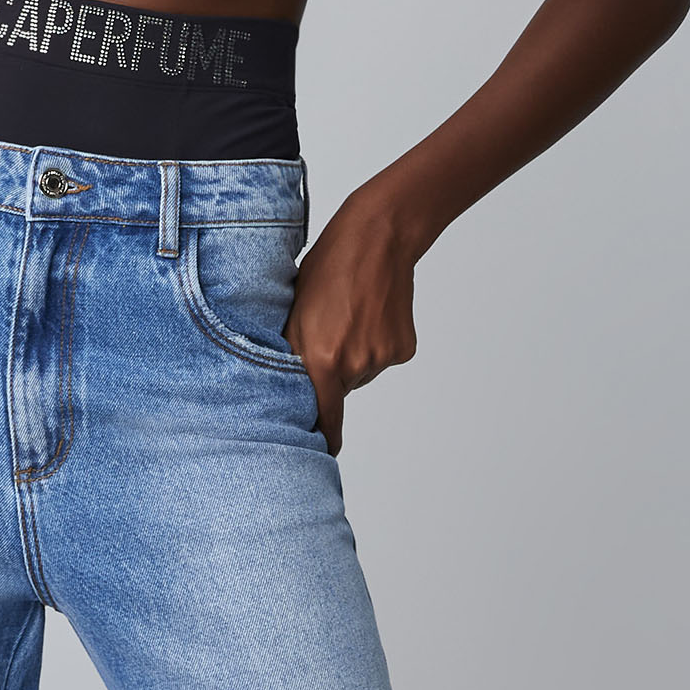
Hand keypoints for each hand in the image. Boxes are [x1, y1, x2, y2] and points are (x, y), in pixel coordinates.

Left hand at [284, 185, 422, 455]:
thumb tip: (285, 395)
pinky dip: (376, 344)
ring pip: (361, 373)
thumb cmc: (327, 269)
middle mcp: (356, 365)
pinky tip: (371, 314)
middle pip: (340, 391)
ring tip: (348, 315)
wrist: (377, 237)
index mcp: (322, 360)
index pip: (324, 420)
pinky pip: (382, 359)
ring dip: (353, 355)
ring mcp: (383, 358)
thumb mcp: (293, 314)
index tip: (317, 452)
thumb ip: (290, 357)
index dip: (321, 439)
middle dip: (330, 372)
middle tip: (326, 332)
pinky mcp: (403, 349)